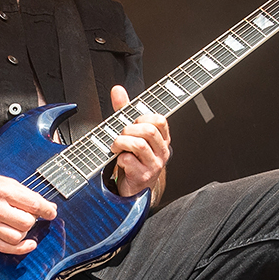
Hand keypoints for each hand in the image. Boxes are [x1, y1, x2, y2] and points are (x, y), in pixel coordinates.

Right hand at [0, 170, 57, 254]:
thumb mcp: (6, 182)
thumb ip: (27, 194)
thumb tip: (48, 206)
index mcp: (2, 191)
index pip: (33, 204)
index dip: (47, 210)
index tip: (51, 212)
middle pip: (26, 222)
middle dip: (33, 219)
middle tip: (30, 214)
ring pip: (18, 236)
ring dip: (25, 231)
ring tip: (22, 223)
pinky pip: (5, 248)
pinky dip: (20, 248)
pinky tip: (28, 244)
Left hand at [108, 85, 169, 199]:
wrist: (132, 189)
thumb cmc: (132, 159)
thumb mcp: (130, 133)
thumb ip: (124, 112)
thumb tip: (117, 90)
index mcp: (162, 140)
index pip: (160, 120)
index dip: (143, 117)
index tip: (133, 122)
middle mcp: (162, 152)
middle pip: (149, 131)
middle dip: (129, 129)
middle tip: (121, 135)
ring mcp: (154, 165)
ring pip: (139, 144)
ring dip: (121, 142)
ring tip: (116, 146)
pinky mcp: (142, 177)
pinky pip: (128, 160)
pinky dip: (119, 158)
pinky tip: (118, 161)